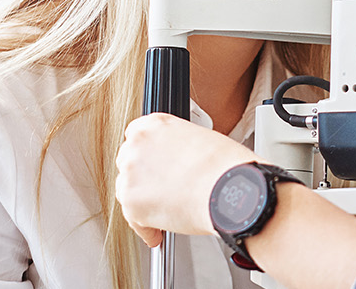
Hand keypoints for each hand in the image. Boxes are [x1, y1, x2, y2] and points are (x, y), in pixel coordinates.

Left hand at [115, 113, 259, 247]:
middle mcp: (137, 145)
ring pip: (128, 190)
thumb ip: (178, 148)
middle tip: (162, 189)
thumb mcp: (201, 139)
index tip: (154, 167)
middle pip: (129, 163)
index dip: (148, 157)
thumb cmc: (225, 165)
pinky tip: (157, 232)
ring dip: (143, 201)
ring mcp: (131, 173)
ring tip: (164, 212)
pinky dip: (145, 228)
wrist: (228, 188)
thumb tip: (178, 164)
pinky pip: (133, 219)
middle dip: (144, 177)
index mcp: (154, 125)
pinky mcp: (132, 202)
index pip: (136, 138)